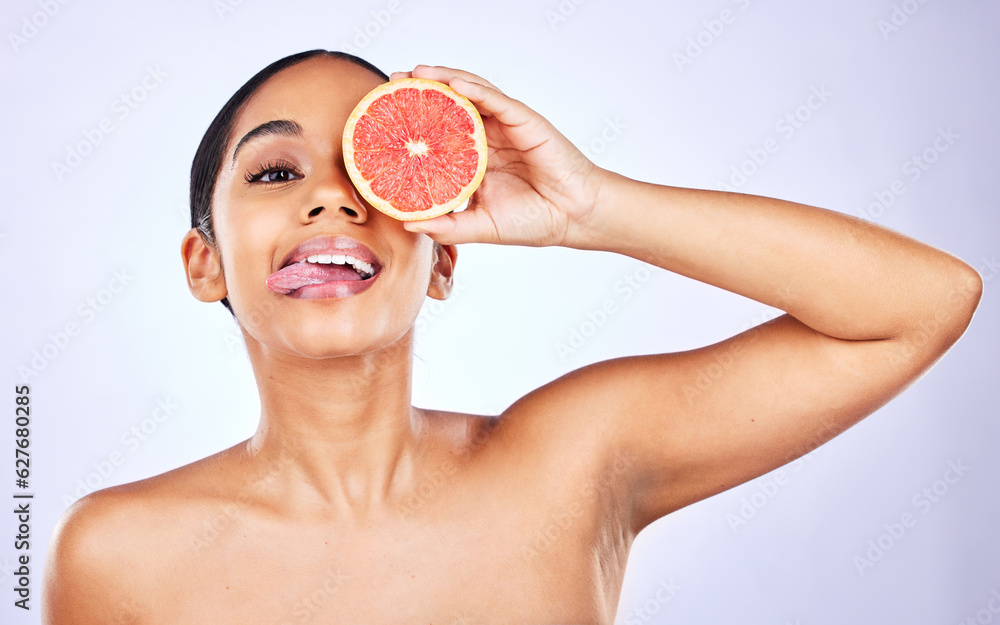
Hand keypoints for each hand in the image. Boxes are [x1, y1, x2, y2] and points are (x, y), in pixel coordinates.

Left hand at [388, 65, 608, 247]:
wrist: (573, 219)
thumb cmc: (534, 221)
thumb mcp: (481, 226)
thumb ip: (447, 226)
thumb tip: (408, 224)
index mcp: (475, 161)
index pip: (438, 135)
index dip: (413, 123)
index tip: (384, 117)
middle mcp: (487, 139)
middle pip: (449, 107)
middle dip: (420, 92)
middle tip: (391, 83)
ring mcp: (505, 127)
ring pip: (470, 95)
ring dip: (442, 80)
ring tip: (415, 72)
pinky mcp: (524, 121)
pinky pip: (496, 100)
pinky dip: (475, 88)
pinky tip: (454, 83)